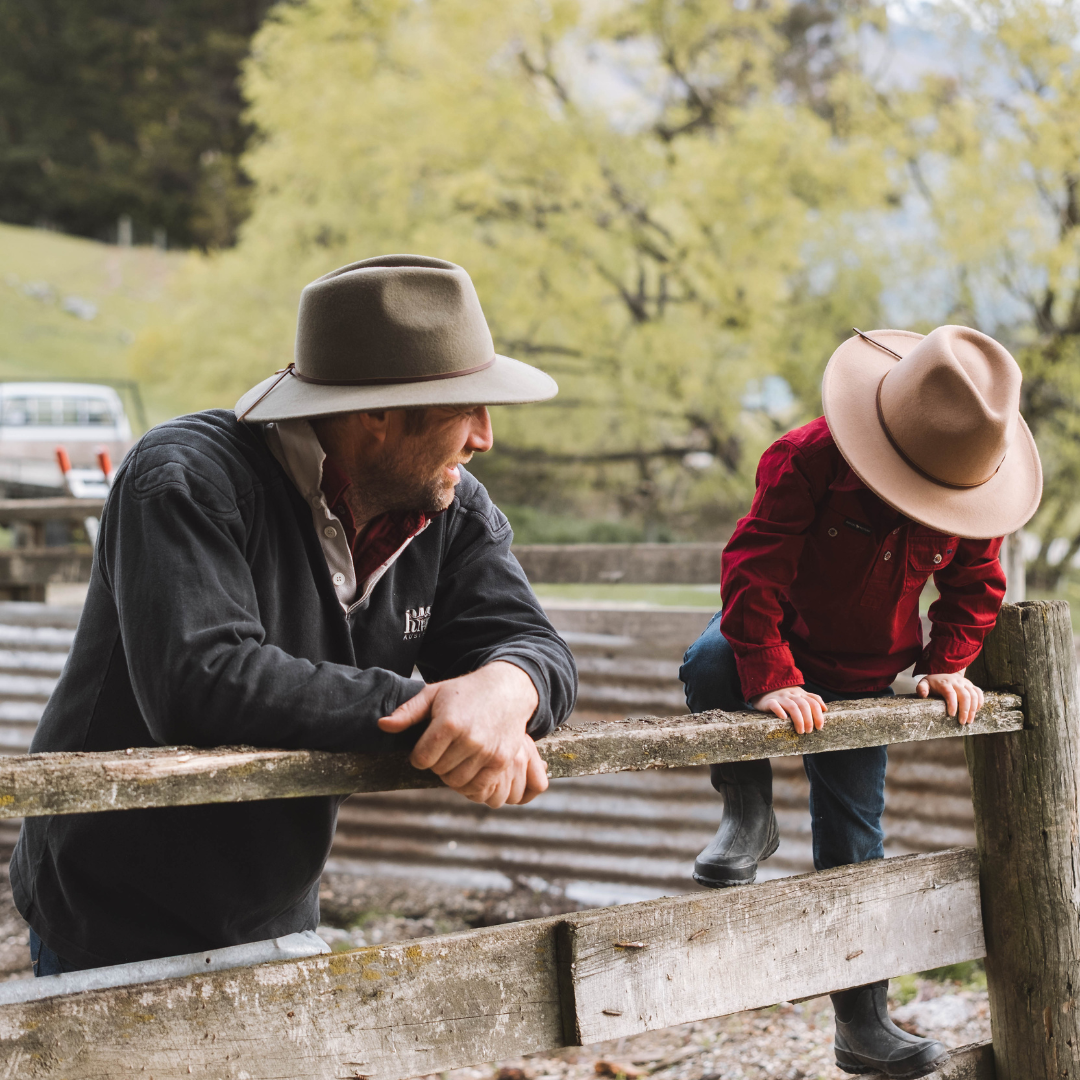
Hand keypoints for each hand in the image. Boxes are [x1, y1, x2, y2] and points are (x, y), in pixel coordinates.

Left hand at [377, 661, 546, 807]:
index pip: (421, 759)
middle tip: (444, 749)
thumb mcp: (434, 694)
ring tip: (456, 757)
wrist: (507, 690)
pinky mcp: (501, 762)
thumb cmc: (465, 692)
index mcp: (449, 723)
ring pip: (457, 783)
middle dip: (437, 763)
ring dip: (453, 774)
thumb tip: (381, 726)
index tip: (425, 747)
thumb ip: (407, 712)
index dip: (419, 755)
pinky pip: (479, 788)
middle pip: (439, 772)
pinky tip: (469, 769)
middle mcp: (470, 739)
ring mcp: (488, 752)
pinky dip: (470, 784)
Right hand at [749, 685, 827, 733]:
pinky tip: (784, 718)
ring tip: (800, 731)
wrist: (763, 690)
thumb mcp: (799, 695)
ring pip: (792, 707)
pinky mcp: (769, 701)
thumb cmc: (784, 697)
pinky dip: (780, 711)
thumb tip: (825, 709)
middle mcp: (791, 694)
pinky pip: (775, 705)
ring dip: (799, 720)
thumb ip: (811, 699)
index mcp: (800, 693)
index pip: (813, 702)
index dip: (818, 715)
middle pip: (804, 705)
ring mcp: (780, 697)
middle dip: (809, 720)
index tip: (820, 727)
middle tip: (809, 731)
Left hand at [916, 670, 983, 724]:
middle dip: (965, 710)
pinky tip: (976, 711)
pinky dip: (980, 702)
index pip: (950, 693)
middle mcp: (957, 682)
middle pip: (964, 695)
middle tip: (962, 722)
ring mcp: (965, 683)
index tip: (952, 715)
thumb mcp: (924, 683)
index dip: (952, 704)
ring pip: (974, 695)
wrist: (944, 671)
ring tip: (969, 721)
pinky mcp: (971, 685)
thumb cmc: (933, 682)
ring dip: (973, 709)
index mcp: (945, 683)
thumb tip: (923, 695)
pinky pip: (979, 692)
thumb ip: (921, 688)